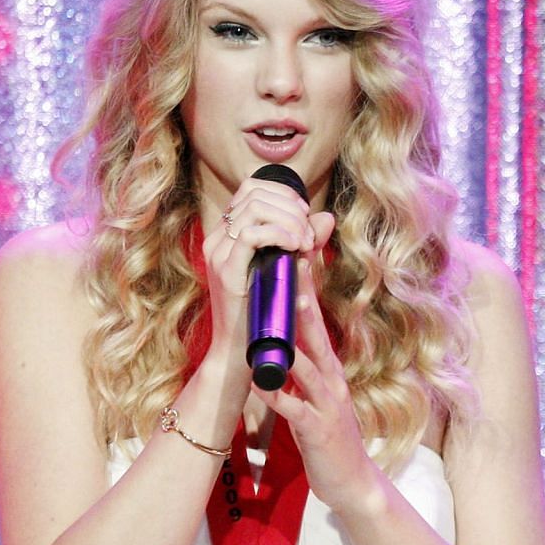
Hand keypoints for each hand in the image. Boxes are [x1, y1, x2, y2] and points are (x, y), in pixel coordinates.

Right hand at [200, 178, 334, 378]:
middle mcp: (218, 240)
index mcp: (228, 236)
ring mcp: (219, 254)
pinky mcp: (226, 272)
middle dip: (291, 207)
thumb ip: (305, 243)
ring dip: (289, 220)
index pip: (250, 189)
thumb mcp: (289, 270)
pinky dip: (279, 235)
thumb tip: (326, 217)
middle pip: (254, 194)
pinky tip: (295, 248)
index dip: (283, 193)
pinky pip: (251, 235)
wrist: (243, 354)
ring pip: (254, 208)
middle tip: (310, 236)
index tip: (305, 215)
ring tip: (305, 244)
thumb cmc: (266, 315)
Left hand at [256, 252, 388, 516]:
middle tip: (291, 267)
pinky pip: (294, 409)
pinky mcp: (316, 430)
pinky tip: (262, 383)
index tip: (297, 259)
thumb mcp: (319, 397)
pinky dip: (277, 395)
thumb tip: (284, 342)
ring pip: (308, 367)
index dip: (307, 292)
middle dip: (302, 302)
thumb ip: (305, 370)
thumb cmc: (330, 439)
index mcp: (330, 371)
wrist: (353, 482)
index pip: (317, 324)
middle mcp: (332, 381)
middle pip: (316, 334)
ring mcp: (326, 405)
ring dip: (291, 344)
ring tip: (276, 318)